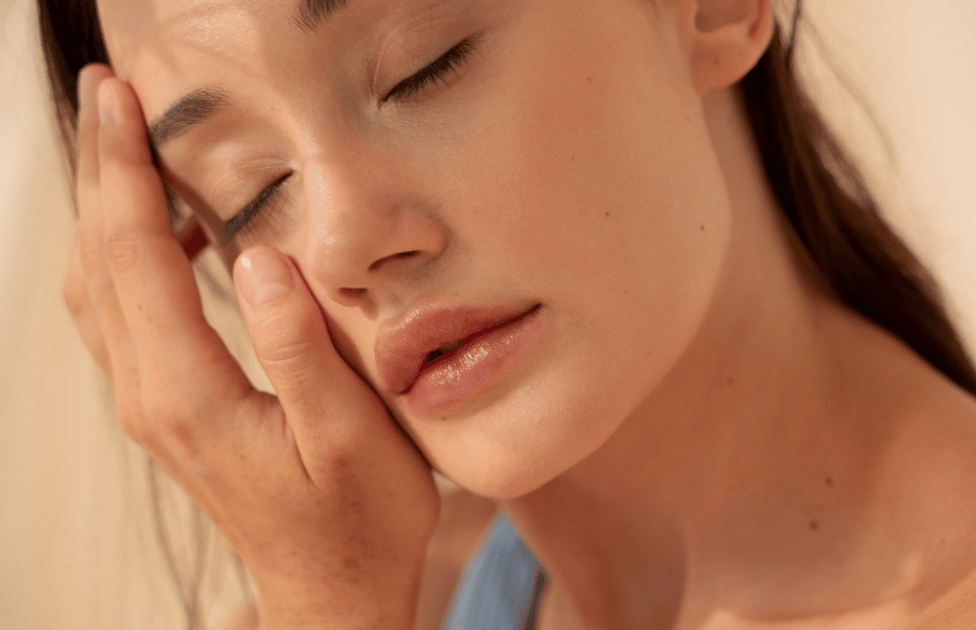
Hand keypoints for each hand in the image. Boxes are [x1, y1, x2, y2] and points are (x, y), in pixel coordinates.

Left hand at [63, 64, 439, 629]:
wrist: (330, 594)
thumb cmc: (356, 522)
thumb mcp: (348, 437)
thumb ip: (299, 347)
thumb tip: (257, 260)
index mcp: (189, 394)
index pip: (137, 258)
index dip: (125, 172)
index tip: (119, 98)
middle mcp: (151, 396)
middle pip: (101, 260)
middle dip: (102, 170)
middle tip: (110, 93)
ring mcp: (151, 406)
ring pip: (98, 287)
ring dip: (106, 209)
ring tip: (126, 145)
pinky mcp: (167, 410)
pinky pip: (120, 315)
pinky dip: (126, 254)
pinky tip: (170, 230)